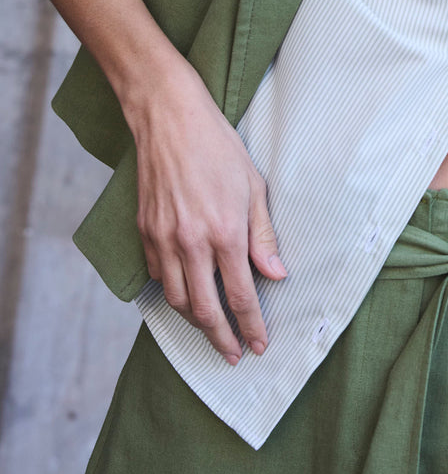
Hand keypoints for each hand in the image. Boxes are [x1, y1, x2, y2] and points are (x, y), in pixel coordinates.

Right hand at [129, 58, 286, 364]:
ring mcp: (163, 239)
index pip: (241, 296)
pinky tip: (187, 292)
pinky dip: (173, 291)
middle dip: (220, 338)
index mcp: (225, 232)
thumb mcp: (254, 187)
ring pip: (177, 300)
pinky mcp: (144, 232)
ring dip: (195, 322)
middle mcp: (191, 242)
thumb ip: (263, 237)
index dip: (250, 326)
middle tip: (232, 354)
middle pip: (204, 310)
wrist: (170, 119)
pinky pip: (159, 276)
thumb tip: (276, 275)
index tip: (258, 346)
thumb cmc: (218, 147)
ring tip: (212, 329)